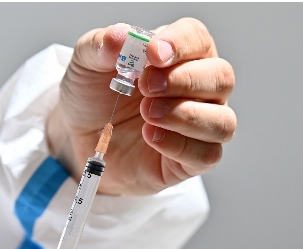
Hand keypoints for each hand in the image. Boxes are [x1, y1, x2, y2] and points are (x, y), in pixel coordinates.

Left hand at [47, 18, 235, 194]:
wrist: (80, 139)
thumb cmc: (94, 97)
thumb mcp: (86, 64)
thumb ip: (101, 45)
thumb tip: (121, 36)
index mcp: (179, 55)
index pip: (197, 39)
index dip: (180, 43)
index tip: (153, 53)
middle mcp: (198, 89)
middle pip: (221, 77)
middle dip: (185, 80)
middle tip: (146, 86)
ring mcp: (200, 125)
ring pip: (222, 120)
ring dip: (187, 115)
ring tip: (148, 113)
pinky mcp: (192, 159)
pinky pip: (207, 154)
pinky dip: (180, 145)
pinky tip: (152, 136)